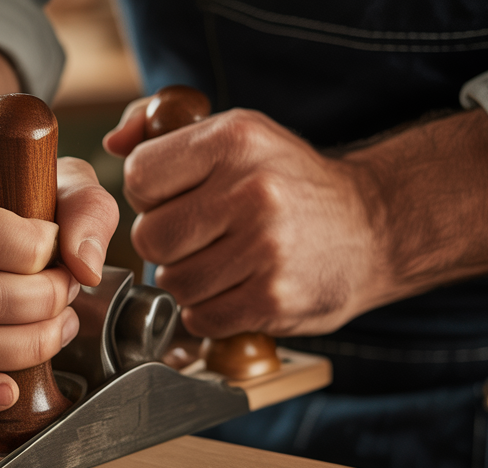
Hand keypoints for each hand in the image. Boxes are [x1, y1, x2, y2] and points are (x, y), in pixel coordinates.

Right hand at [0, 158, 118, 413]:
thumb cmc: (18, 203)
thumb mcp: (59, 183)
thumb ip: (84, 209)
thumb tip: (84, 265)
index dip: (27, 250)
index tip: (54, 246)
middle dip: (39, 302)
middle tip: (66, 291)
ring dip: (26, 345)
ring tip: (56, 326)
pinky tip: (13, 389)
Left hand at [104, 102, 388, 336]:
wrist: (374, 226)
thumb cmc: (290, 180)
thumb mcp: (237, 133)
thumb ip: (163, 129)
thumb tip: (113, 144)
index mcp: (234, 140)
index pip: (139, 177)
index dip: (151, 195)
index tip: (179, 198)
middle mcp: (251, 191)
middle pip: (148, 237)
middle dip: (166, 242)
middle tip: (200, 236)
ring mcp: (265, 249)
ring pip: (172, 282)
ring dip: (188, 279)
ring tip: (223, 261)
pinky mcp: (273, 300)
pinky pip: (200, 317)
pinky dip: (209, 311)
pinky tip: (237, 288)